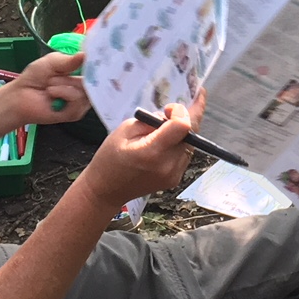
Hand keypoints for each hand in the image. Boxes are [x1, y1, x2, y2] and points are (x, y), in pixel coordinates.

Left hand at [5, 51, 90, 124]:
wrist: (20, 96)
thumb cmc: (35, 77)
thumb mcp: (52, 62)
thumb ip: (70, 60)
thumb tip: (86, 54)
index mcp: (82, 75)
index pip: (98, 70)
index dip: (98, 65)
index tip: (96, 58)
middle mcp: (85, 88)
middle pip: (95, 80)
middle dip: (74, 75)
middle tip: (56, 75)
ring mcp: (81, 102)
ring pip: (86, 91)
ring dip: (64, 85)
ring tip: (50, 87)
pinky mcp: (75, 113)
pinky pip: (78, 101)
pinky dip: (64, 94)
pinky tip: (52, 95)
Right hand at [79, 94, 202, 209]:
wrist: (107, 189)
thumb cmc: (110, 157)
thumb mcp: (125, 130)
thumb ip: (151, 121)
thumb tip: (172, 115)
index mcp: (153, 152)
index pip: (183, 126)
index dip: (180, 112)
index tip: (168, 109)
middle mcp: (168, 165)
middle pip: (190, 134)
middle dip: (183, 119)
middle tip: (169, 112)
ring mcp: (173, 175)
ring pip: (190, 143)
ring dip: (182, 132)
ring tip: (163, 130)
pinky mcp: (175, 179)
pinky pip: (185, 154)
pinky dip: (179, 144)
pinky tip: (164, 143)